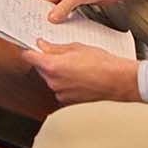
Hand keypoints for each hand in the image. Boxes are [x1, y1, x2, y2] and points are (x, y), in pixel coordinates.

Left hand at [21, 39, 139, 104]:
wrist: (118, 81)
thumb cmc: (102, 64)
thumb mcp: (77, 48)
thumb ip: (55, 48)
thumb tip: (42, 45)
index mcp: (52, 66)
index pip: (29, 57)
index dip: (29, 51)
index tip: (30, 48)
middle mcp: (53, 82)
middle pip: (40, 69)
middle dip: (47, 61)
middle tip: (61, 55)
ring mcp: (60, 93)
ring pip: (51, 80)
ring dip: (57, 73)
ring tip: (76, 67)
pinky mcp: (68, 102)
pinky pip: (61, 89)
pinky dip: (66, 83)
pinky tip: (79, 77)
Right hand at [28, 0, 147, 22]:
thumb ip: (63, 7)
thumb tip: (52, 18)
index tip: (29, 10)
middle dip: (44, 9)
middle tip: (40, 21)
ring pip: (56, 6)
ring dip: (55, 15)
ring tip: (51, 25)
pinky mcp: (77, 1)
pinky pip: (66, 10)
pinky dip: (64, 17)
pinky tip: (63, 24)